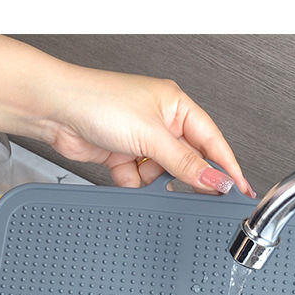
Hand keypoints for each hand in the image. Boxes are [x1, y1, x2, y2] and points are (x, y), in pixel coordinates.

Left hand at [33, 64, 255, 195]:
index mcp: (176, 106)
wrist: (55, 109)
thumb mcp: (152, 135)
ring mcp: (140, 139)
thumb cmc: (98, 100)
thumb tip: (215, 180)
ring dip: (155, 180)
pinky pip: (139, 179)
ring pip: (163, 173)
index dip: (227, 167)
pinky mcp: (122, 155)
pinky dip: (134, 182)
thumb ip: (186, 162)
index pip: (212, 141)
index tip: (239, 189)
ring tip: (147, 176)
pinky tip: (126, 175)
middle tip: (196, 193)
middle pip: (188, 160)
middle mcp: (161, 121)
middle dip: (187, 176)